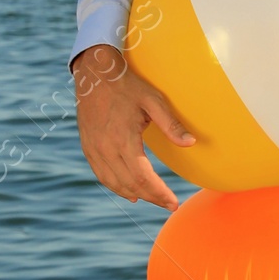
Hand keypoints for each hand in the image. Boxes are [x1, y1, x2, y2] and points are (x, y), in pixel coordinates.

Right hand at [72, 43, 193, 210]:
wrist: (94, 74)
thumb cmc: (127, 85)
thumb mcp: (153, 101)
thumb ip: (171, 124)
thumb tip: (191, 143)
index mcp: (123, 140)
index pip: (143, 178)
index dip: (159, 193)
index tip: (173, 203)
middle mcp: (105, 149)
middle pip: (130, 184)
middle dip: (151, 197)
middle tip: (168, 204)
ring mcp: (94, 149)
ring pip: (113, 182)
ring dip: (132, 194)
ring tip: (150, 199)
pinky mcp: (87, 146)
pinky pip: (100, 174)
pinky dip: (115, 186)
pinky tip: (126, 190)